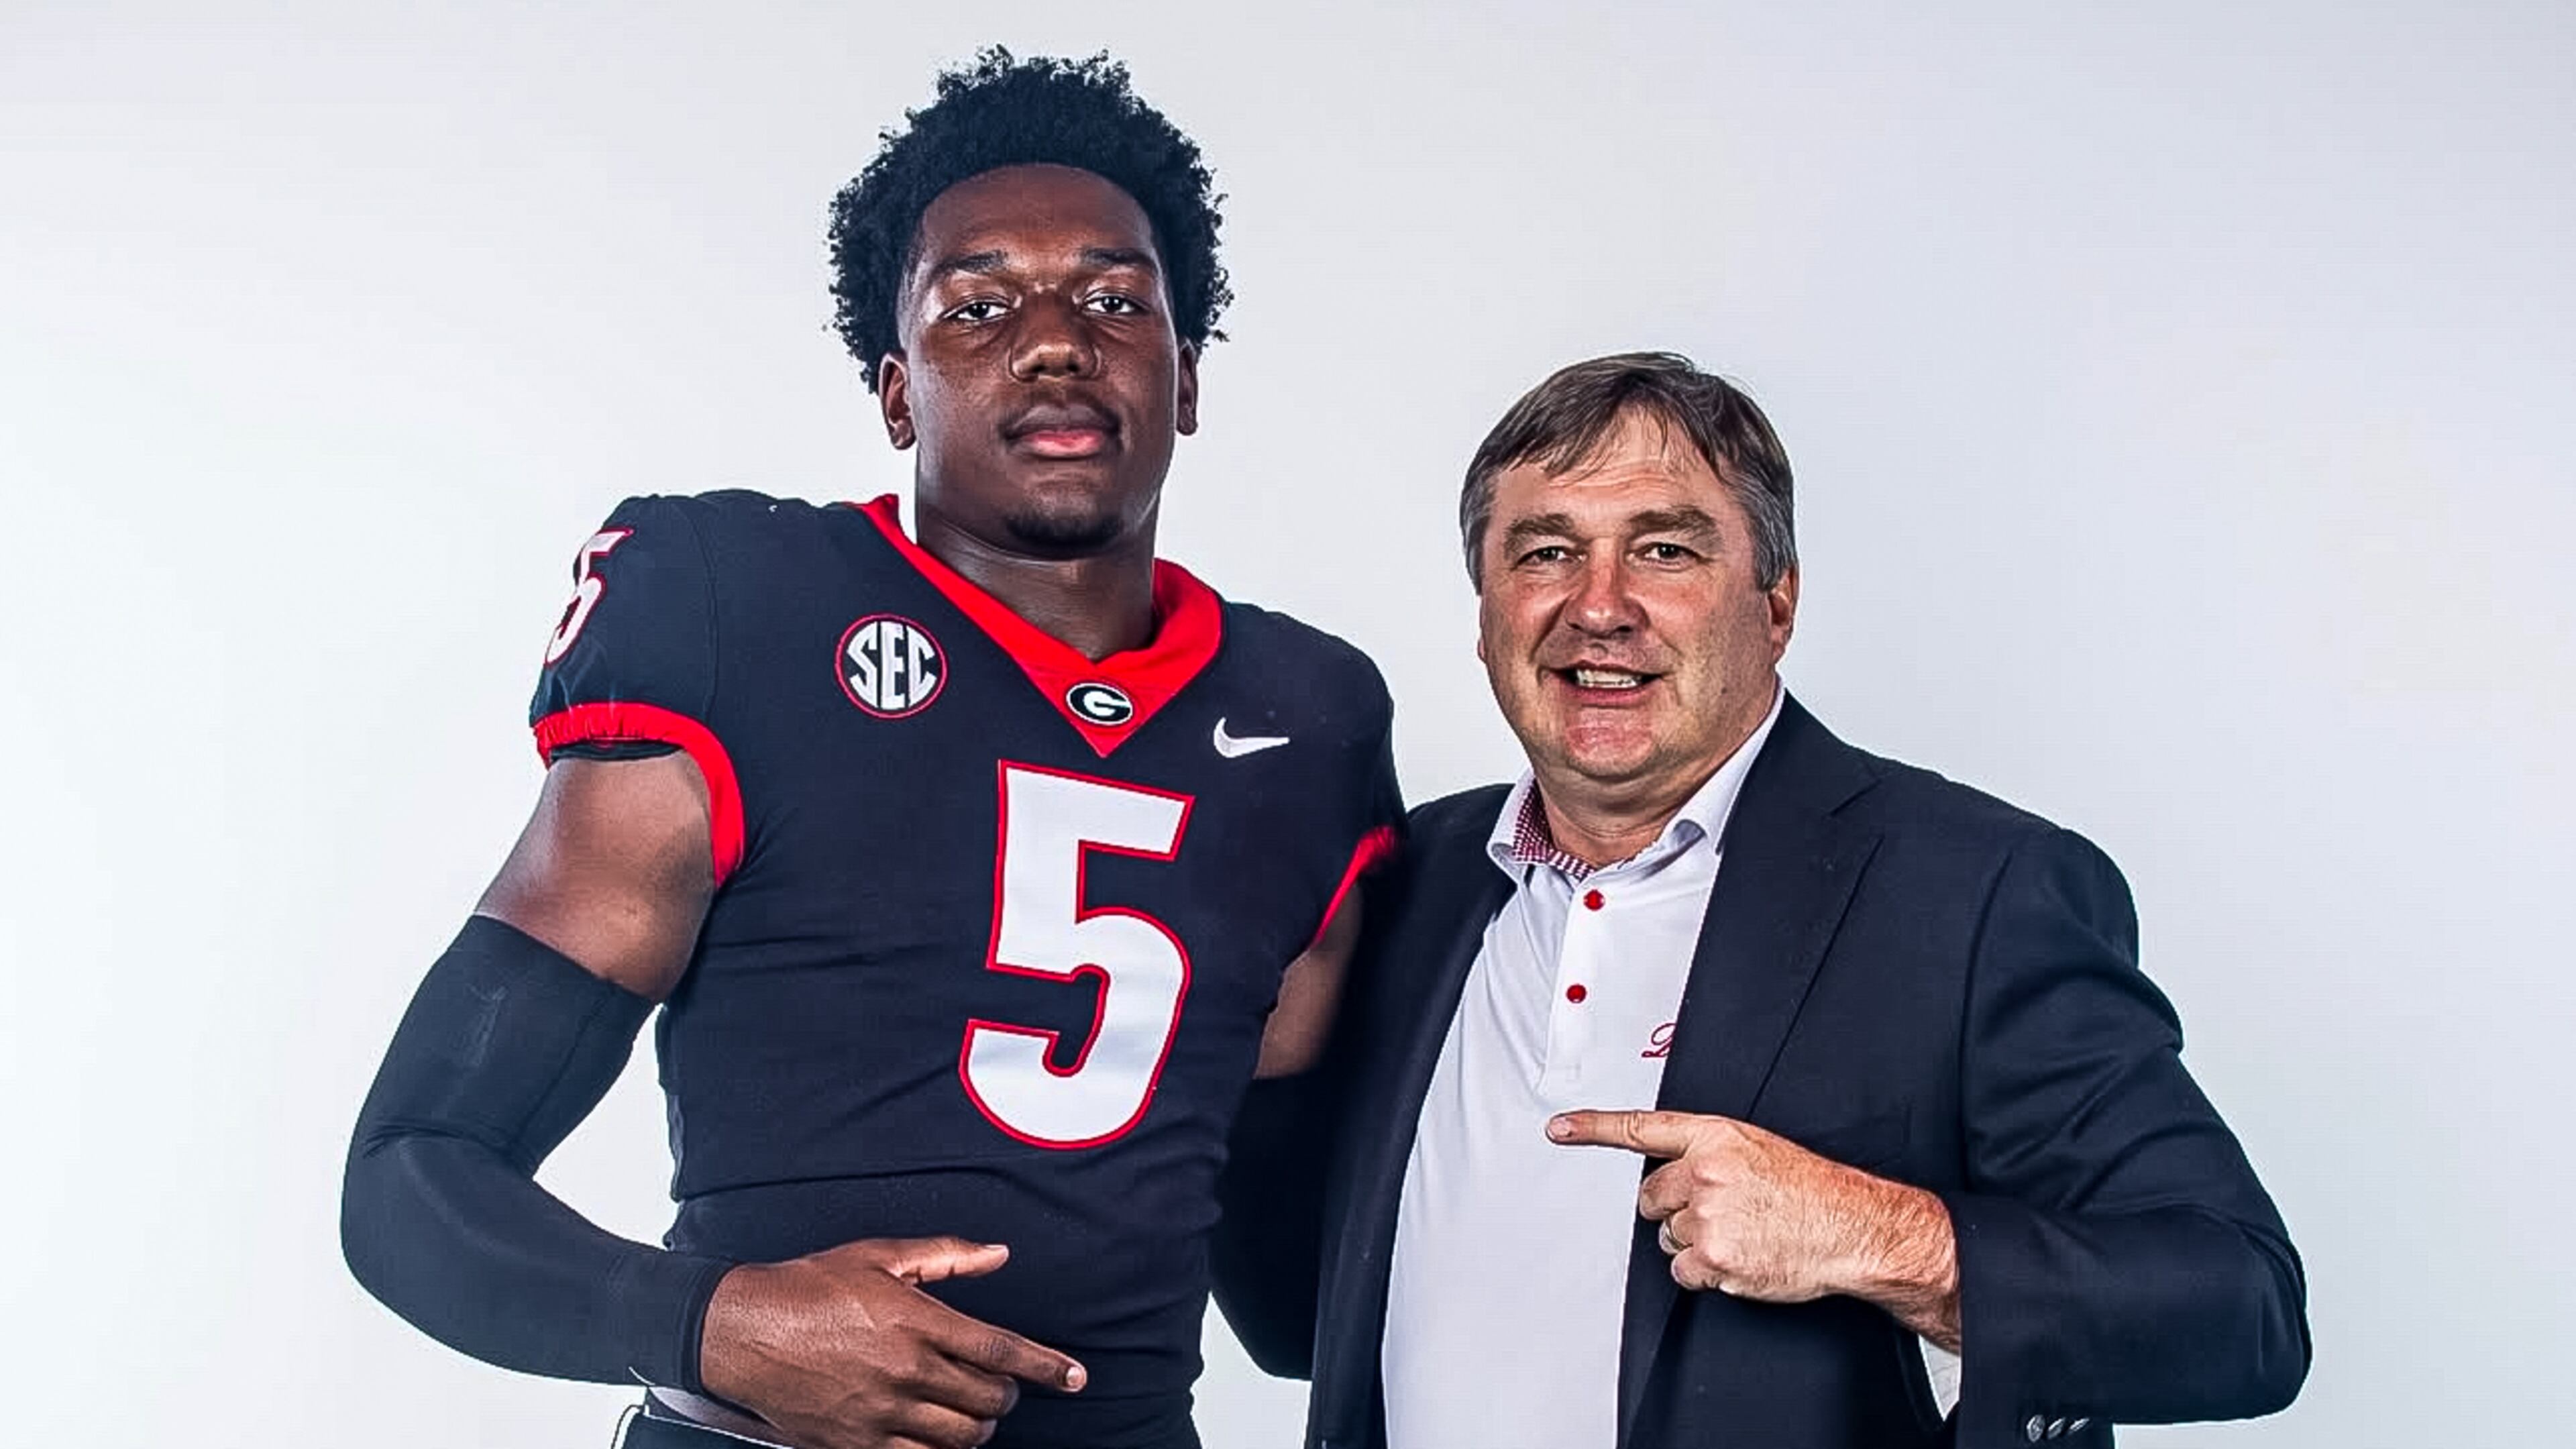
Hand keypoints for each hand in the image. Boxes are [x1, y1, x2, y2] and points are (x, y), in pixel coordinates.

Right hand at [698, 1236, 1085, 1448]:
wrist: (741, 1332)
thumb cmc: (809, 1287)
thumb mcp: (879, 1257)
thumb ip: (947, 1256)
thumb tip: (999, 1255)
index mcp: (916, 1321)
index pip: (999, 1350)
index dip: (1045, 1366)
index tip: (1075, 1377)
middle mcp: (904, 1370)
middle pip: (987, 1400)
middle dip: (1006, 1396)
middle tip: (1001, 1386)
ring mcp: (880, 1412)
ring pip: (959, 1436)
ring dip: (978, 1426)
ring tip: (972, 1411)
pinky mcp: (856, 1442)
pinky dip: (937, 1448)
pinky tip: (934, 1432)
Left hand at [1547, 1109, 1958, 1345]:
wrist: (1851, 1227)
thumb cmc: (1810, 1190)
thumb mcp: (1758, 1150)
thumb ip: (1708, 1155)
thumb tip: (1671, 1174)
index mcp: (1715, 1137)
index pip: (1642, 1128)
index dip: (1593, 1128)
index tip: (1558, 1128)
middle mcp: (1704, 1172)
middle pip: (1650, 1198)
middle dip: (1674, 1209)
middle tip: (1719, 1213)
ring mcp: (1707, 1216)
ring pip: (1667, 1237)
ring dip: (1694, 1241)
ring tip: (1742, 1234)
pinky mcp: (1713, 1258)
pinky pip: (1683, 1271)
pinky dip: (1706, 1272)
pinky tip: (1741, 1258)